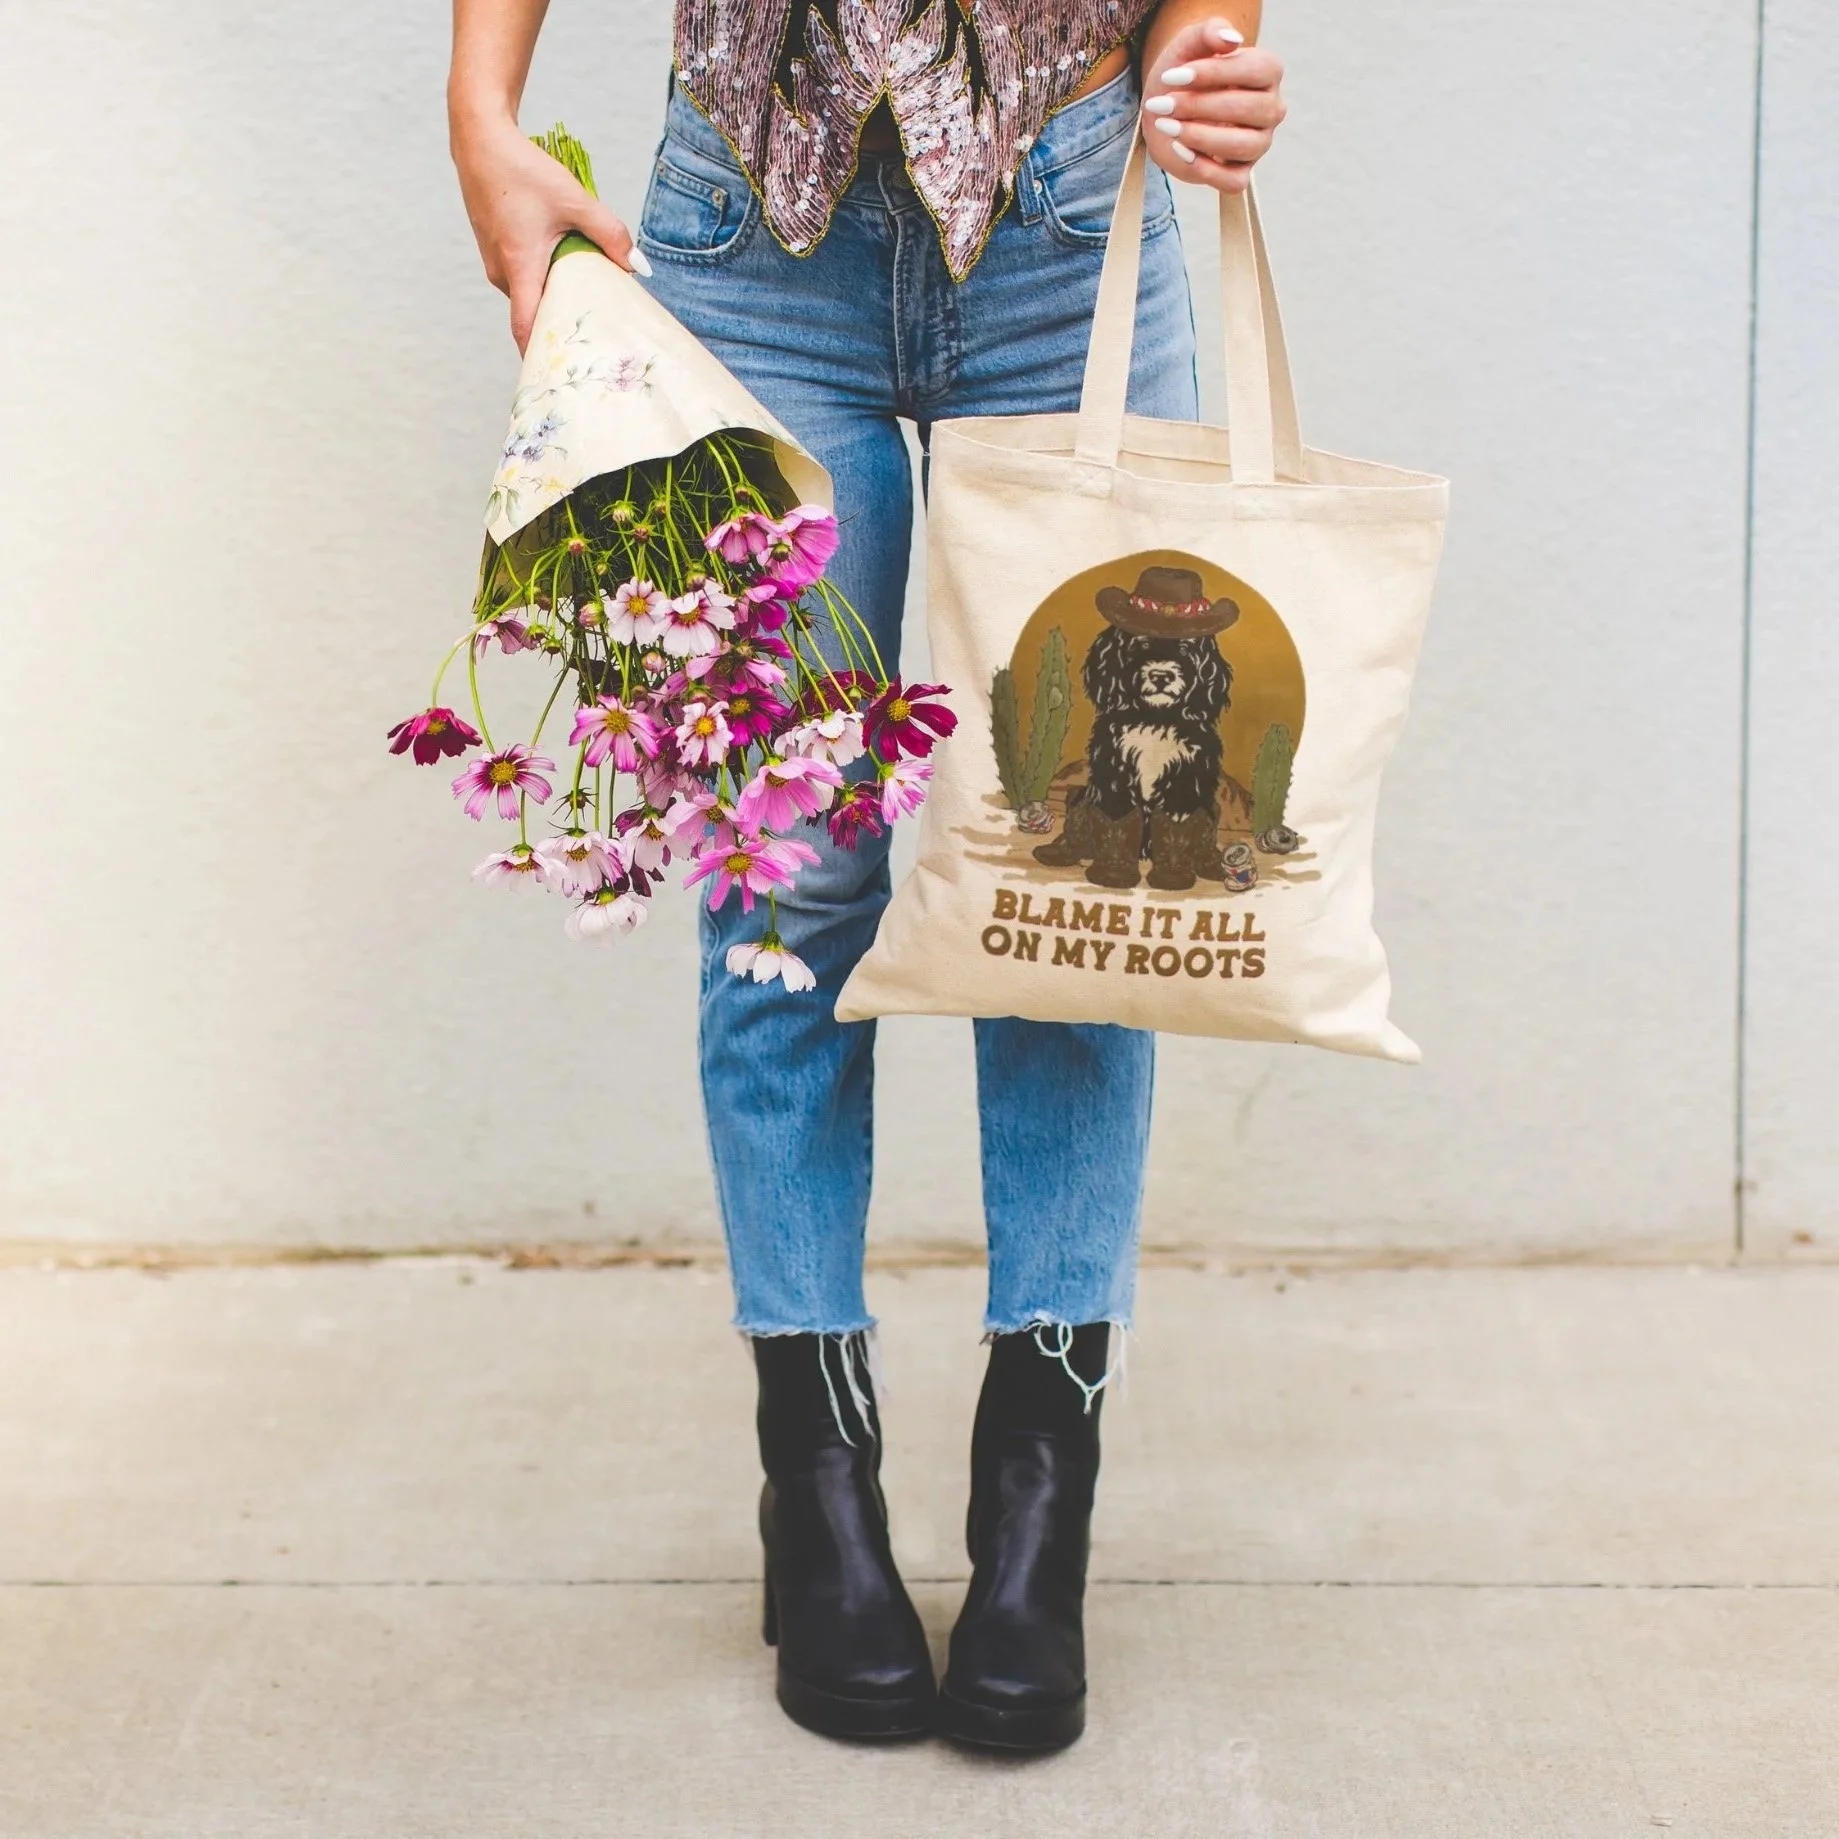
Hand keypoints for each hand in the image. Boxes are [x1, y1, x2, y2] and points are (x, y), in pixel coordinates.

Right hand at [451, 114, 646, 351]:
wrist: (480, 140)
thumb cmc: (524, 169)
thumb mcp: (575, 199)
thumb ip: (610, 234)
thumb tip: (638, 267)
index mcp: (520, 267)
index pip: (527, 328)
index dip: (543, 356)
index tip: (561, 377)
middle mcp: (502, 273)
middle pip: (535, 312)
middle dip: (562, 324)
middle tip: (596, 338)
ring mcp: (494, 264)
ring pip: (529, 293)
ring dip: (554, 296)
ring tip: (587, 299)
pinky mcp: (494, 251)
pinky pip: (522, 277)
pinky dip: (542, 279)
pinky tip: (565, 268)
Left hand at [1140, 18, 1285, 194]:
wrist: (1164, 107)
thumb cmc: (1182, 73)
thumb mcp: (1189, 45)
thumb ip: (1210, 32)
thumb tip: (1233, 40)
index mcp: (1267, 71)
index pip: (1254, 71)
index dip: (1212, 74)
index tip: (1171, 76)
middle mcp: (1271, 108)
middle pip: (1248, 109)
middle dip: (1199, 107)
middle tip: (1162, 104)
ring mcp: (1259, 143)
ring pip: (1244, 146)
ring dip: (1201, 137)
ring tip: (1168, 126)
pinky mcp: (1241, 173)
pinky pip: (1234, 181)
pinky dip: (1205, 169)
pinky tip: (1180, 151)